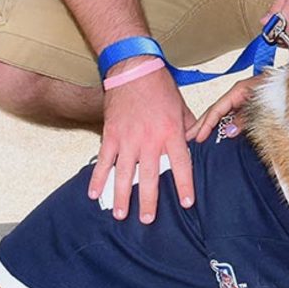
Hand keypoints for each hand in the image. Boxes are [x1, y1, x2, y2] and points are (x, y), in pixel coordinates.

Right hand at [88, 69, 195, 222]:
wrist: (134, 68)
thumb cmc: (161, 87)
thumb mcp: (182, 107)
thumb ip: (187, 129)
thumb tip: (194, 146)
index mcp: (171, 132)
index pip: (181, 164)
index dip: (184, 185)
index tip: (186, 204)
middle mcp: (150, 139)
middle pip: (151, 175)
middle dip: (149, 200)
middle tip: (148, 220)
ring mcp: (128, 138)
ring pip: (125, 173)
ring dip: (122, 195)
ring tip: (121, 215)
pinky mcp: (110, 134)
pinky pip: (103, 160)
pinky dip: (97, 178)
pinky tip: (94, 195)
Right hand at [187, 76, 258, 142]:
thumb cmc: (279, 87)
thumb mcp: (261, 103)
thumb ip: (244, 118)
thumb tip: (229, 131)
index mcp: (238, 91)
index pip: (216, 109)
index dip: (206, 124)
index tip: (199, 137)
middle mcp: (236, 94)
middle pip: (213, 110)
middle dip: (199, 124)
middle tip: (187, 137)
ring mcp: (240, 99)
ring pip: (219, 113)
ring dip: (207, 125)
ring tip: (196, 136)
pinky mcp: (246, 104)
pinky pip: (228, 115)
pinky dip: (219, 124)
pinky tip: (215, 132)